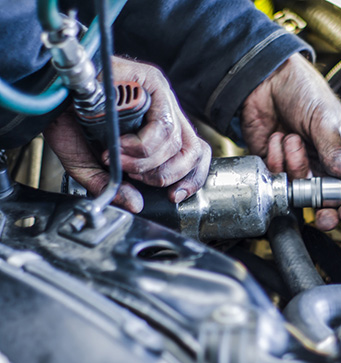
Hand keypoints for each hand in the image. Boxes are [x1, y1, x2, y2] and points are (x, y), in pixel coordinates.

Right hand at [44, 57, 210, 212]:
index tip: (174, 196)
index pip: (193, 154)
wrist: (46, 90)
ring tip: (118, 158)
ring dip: (144, 161)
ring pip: (174, 141)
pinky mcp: (152, 81)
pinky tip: (119, 145)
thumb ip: (112, 185)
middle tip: (131, 174)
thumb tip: (135, 204)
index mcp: (158, 126)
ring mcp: (161, 95)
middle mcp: (164, 110)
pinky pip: (161, 125)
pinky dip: (141, 145)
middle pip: (189, 152)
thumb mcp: (89, 162)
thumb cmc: (66, 118)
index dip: (190, 178)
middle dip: (161, 175)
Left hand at [241, 53, 340, 230]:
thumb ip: (336, 151)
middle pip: (325, 199)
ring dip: (293, 163)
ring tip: (291, 137)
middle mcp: (319, 163)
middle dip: (323, 209)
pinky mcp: (273, 163)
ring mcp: (296, 164)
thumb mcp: (325, 118)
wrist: (266, 78)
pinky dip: (274, 158)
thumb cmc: (302, 89)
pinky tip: (276, 138)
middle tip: (323, 215)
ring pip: (298, 187)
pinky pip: (275, 176)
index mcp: (340, 153)